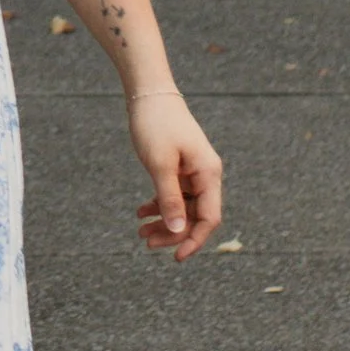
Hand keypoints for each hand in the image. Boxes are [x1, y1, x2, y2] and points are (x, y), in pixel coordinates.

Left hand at [127, 85, 222, 259]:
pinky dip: (158, 205)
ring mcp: (192, 172)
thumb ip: (169, 199)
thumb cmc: (156, 125)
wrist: (149, 94)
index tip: (176, 256)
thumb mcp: (160, 164)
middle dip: (172, 232)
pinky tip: (141, 212)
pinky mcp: (179, 168)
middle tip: (146, 243)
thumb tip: (176, 232)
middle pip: (195, 216)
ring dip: (163, 221)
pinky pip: (173, 195)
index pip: (210, 218)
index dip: (195, 240)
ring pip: (182, 208)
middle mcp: (205, 175)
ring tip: (140, 233)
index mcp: (208, 174)